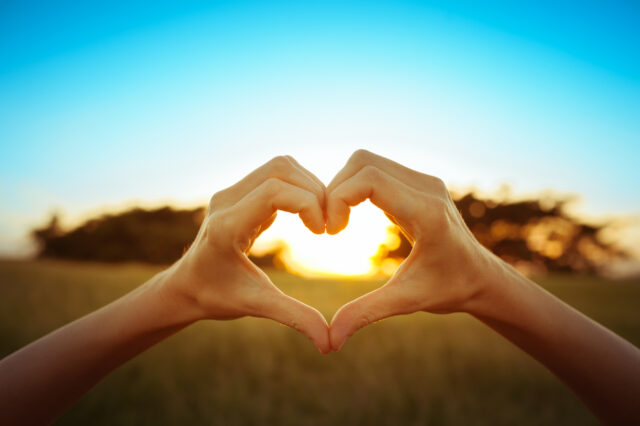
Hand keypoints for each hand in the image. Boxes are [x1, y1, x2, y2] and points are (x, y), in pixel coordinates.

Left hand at [165, 156, 330, 352]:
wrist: (186, 287)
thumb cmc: (217, 297)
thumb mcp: (256, 305)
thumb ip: (294, 318)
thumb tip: (329, 344)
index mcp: (228, 226)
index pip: (274, 191)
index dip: (308, 203)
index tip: (323, 232)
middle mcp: (226, 201)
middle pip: (281, 169)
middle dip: (313, 190)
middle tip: (327, 223)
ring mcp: (231, 193)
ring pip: (280, 166)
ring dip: (308, 185)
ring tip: (320, 219)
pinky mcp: (238, 193)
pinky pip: (275, 176)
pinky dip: (298, 189)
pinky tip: (305, 217)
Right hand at [326, 150, 495, 350]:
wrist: (480, 278)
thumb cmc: (448, 290)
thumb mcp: (406, 301)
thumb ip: (366, 314)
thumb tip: (330, 342)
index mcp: (425, 212)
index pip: (369, 178)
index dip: (338, 198)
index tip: (331, 232)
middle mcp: (427, 187)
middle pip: (363, 161)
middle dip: (335, 189)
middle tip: (330, 227)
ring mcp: (424, 181)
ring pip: (367, 161)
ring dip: (343, 186)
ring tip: (338, 222)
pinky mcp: (419, 183)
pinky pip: (376, 170)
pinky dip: (356, 187)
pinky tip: (352, 216)